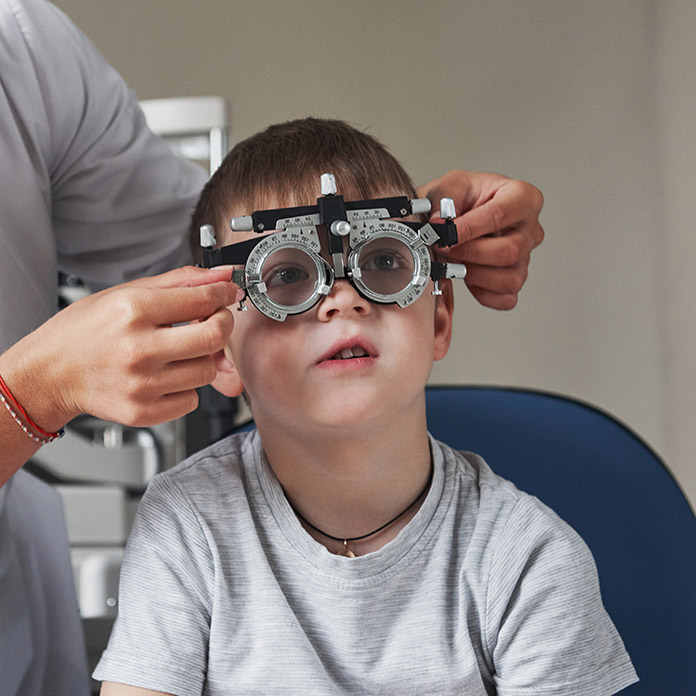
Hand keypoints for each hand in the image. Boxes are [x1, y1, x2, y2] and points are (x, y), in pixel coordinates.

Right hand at [2, 266, 238, 430]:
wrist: (49, 374)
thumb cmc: (85, 331)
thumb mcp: (126, 293)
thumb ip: (181, 281)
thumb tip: (223, 275)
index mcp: (133, 311)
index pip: (203, 300)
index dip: (223, 295)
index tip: (226, 294)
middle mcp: (138, 349)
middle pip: (214, 337)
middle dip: (222, 325)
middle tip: (212, 321)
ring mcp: (141, 384)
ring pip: (207, 371)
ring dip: (202, 359)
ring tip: (178, 352)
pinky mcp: (142, 412)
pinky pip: (191, 400)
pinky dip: (185, 388)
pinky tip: (164, 376)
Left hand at [417, 170, 544, 309]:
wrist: (455, 215)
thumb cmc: (461, 198)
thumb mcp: (450, 186)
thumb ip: (444, 200)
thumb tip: (439, 225)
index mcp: (522, 197)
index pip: (501, 215)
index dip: (470, 229)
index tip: (445, 235)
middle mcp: (530, 228)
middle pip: (510, 251)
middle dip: (470, 254)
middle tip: (444, 249)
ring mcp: (526, 257)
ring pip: (510, 279)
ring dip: (474, 275)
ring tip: (455, 262)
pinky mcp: (516, 280)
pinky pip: (505, 299)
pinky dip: (482, 293)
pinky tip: (468, 277)